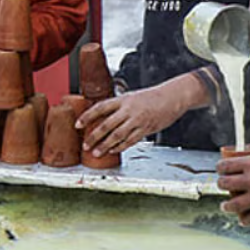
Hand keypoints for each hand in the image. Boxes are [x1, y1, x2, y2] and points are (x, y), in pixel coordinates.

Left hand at [75, 73, 210, 155]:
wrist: (172, 97)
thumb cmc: (151, 97)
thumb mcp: (132, 97)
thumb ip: (119, 106)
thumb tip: (103, 117)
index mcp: (122, 100)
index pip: (100, 108)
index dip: (87, 116)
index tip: (77, 124)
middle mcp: (128, 110)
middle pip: (106, 125)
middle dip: (94, 137)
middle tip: (85, 145)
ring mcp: (137, 120)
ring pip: (117, 136)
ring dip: (105, 146)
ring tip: (96, 153)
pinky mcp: (146, 129)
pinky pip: (130, 141)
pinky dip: (119, 147)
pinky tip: (112, 151)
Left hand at [217, 153, 249, 225]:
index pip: (226, 165)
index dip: (221, 167)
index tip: (221, 169)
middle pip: (224, 184)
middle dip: (222, 184)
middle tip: (223, 185)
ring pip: (232, 204)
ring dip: (227, 205)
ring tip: (226, 206)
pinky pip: (248, 219)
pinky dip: (245, 220)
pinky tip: (245, 219)